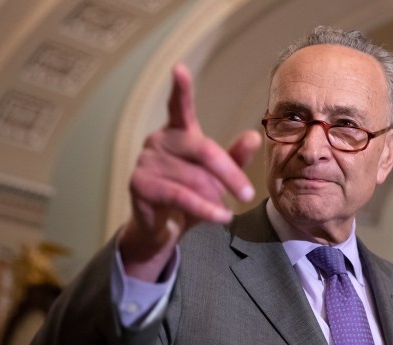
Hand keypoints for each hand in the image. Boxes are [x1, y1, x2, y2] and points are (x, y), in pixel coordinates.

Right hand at [119, 64, 260, 280]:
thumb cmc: (192, 195)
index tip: (179, 69)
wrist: (163, 228)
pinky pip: (180, 195)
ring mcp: (146, 160)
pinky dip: (205, 209)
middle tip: (248, 194)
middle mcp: (159, 140)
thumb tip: (254, 136)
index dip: (181, 89)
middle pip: (203, 150)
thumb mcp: (217, 178)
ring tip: (223, 211)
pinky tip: (221, 217)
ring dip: (214, 198)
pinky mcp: (139, 184)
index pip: (179, 106)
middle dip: (229, 174)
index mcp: (178, 131)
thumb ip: (234, 159)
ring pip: (193, 178)